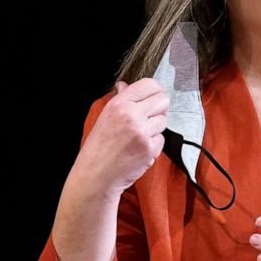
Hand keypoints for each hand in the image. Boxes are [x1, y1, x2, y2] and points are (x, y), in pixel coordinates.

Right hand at [71, 78, 168, 196]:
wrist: (96, 176)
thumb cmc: (98, 147)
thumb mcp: (104, 117)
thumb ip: (119, 99)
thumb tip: (125, 85)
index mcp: (119, 104)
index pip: (149, 84)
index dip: (156, 89)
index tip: (155, 95)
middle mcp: (131, 115)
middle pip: (163, 100)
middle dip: (159, 108)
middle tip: (150, 117)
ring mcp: (141, 132)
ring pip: (164, 120)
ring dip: (155, 128)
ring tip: (139, 136)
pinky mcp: (149, 148)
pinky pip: (161, 139)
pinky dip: (154, 144)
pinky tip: (140, 148)